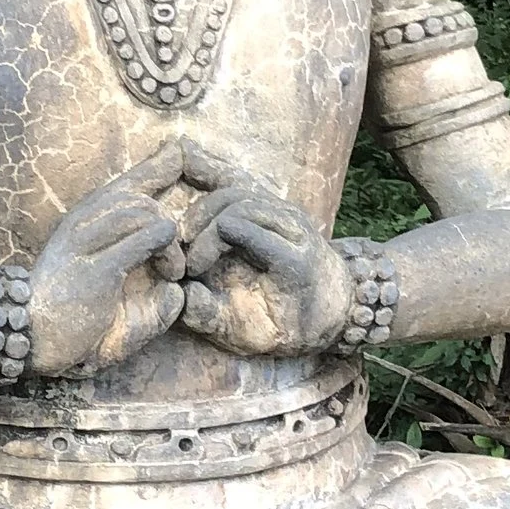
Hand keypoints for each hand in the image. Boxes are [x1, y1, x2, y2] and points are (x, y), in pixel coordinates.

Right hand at [25, 142, 195, 374]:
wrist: (31, 340)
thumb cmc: (75, 317)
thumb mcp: (114, 283)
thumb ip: (145, 268)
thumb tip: (180, 274)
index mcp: (87, 221)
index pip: (130, 179)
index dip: (163, 164)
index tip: (184, 156)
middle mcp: (84, 222)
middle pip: (140, 192)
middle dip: (169, 219)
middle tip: (176, 260)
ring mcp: (87, 242)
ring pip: (144, 209)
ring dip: (169, 239)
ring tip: (172, 270)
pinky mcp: (99, 268)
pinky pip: (147, 237)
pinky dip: (167, 251)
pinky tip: (169, 275)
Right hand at [176, 172, 353, 357]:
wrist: (328, 306)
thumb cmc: (286, 327)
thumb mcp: (251, 336)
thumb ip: (215, 318)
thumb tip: (184, 293)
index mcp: (295, 261)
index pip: (244, 229)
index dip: (208, 245)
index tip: (190, 271)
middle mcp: (295, 228)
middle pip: (238, 206)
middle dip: (202, 229)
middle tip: (181, 257)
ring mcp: (286, 211)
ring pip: (235, 192)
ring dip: (201, 211)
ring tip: (182, 238)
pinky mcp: (274, 204)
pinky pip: (238, 183)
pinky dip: (209, 176)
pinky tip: (186, 172)